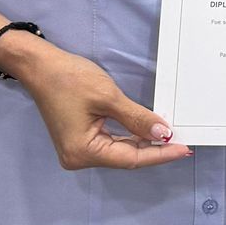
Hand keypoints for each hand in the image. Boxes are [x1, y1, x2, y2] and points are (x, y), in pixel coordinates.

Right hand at [11, 42, 193, 170]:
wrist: (40, 66)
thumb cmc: (69, 78)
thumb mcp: (108, 97)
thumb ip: (137, 118)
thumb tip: (164, 134)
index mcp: (83, 152)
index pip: (131, 158)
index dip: (160, 154)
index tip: (184, 149)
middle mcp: (79, 158)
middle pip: (125, 157)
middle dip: (154, 149)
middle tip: (184, 143)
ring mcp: (78, 150)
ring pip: (119, 151)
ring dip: (144, 144)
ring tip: (171, 139)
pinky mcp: (79, 140)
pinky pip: (111, 142)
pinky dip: (130, 137)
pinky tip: (148, 133)